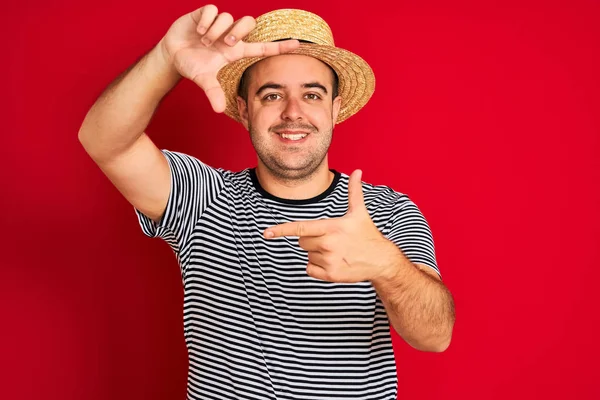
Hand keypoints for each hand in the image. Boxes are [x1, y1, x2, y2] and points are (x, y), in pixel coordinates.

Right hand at [158, 4, 299, 111]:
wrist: (172, 54)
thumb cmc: (193, 66)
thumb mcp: (203, 80)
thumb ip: (213, 92)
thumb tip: (219, 109)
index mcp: (236, 52)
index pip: (263, 47)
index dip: (279, 46)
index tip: (298, 44)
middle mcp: (230, 36)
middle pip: (248, 22)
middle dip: (239, 31)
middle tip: (227, 43)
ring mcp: (218, 24)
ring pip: (228, 17)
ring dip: (216, 31)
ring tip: (204, 41)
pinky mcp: (205, 14)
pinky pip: (212, 10)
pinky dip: (205, 21)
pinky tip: (198, 31)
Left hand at [264, 170, 400, 282]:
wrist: (381, 261)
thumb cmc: (367, 234)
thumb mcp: (360, 213)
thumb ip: (354, 192)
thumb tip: (357, 171)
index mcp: (332, 227)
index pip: (300, 228)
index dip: (281, 230)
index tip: (266, 233)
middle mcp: (328, 244)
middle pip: (301, 241)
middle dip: (311, 239)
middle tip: (331, 239)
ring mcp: (329, 261)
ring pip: (307, 255)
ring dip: (317, 254)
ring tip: (336, 251)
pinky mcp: (330, 275)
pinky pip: (310, 269)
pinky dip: (317, 267)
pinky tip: (334, 262)